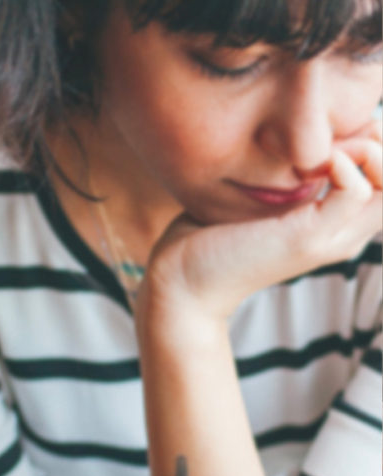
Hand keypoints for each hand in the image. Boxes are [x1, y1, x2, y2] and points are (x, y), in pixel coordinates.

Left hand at [136, 120, 381, 322]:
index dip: (382, 149)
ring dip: (370, 152)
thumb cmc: (210, 236)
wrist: (182, 279)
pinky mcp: (307, 238)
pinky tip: (318, 159)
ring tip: (334, 145)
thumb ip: (285, 176)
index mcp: (335, 227)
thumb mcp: (258, 199)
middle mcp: (342, 236)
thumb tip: (293, 140)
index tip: (353, 127)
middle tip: (356, 128)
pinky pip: (354, 193)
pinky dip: (345, 166)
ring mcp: (328, 240)